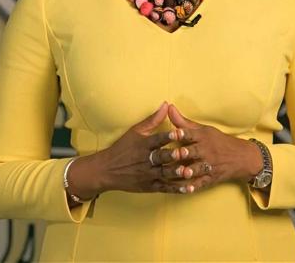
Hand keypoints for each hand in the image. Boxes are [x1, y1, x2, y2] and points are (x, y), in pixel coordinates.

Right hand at [67, 102, 182, 199]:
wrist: (106, 170)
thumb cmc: (122, 148)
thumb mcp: (135, 131)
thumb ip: (152, 120)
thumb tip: (166, 105)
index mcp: (143, 145)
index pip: (156, 139)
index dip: (167, 136)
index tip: (177, 132)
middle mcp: (146, 160)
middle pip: (161, 157)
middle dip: (172, 155)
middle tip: (184, 153)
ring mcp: (147, 175)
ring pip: (164, 174)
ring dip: (176, 173)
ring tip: (188, 172)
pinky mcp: (149, 187)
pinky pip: (164, 188)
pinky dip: (176, 189)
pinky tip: (188, 188)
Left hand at [158, 104, 262, 193]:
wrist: (242, 157)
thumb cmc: (218, 141)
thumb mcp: (203, 129)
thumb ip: (183, 122)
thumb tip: (169, 107)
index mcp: (203, 137)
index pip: (191, 134)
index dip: (182, 134)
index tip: (172, 133)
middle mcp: (206, 151)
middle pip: (194, 152)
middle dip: (185, 153)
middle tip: (175, 153)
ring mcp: (209, 165)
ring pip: (197, 169)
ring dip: (189, 171)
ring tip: (181, 173)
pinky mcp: (211, 178)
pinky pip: (201, 183)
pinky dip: (194, 187)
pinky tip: (185, 190)